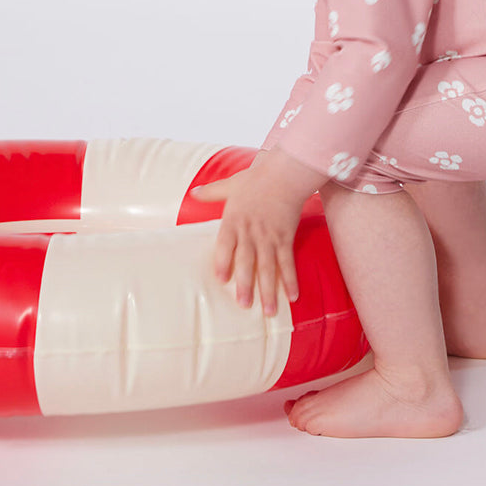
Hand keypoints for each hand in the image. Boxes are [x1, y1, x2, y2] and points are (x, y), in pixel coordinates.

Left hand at [190, 149, 322, 316]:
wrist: (285, 174)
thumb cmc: (257, 179)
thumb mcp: (230, 185)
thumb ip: (211, 192)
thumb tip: (192, 192)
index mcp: (234, 220)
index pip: (226, 245)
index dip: (223, 262)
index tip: (221, 279)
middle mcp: (251, 232)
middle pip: (248, 262)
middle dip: (246, 285)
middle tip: (244, 305)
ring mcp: (270, 237)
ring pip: (269, 268)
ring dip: (269, 290)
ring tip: (269, 312)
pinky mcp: (286, 238)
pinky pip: (288, 262)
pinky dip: (290, 279)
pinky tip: (292, 296)